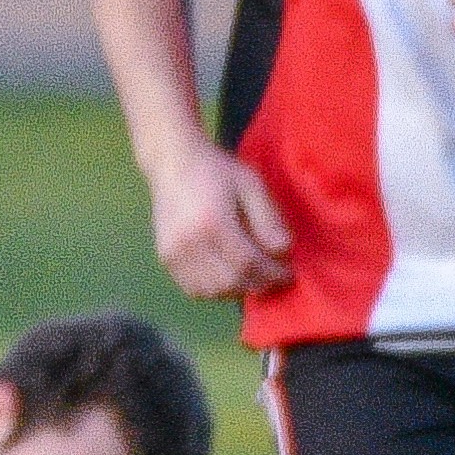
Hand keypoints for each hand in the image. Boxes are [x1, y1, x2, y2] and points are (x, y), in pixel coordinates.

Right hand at [145, 138, 291, 302]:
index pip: (249, 264)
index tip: (289, 273)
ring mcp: (173, 254)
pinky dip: (215, 290)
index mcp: (212, 223)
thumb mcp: (251, 185)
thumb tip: (283, 252)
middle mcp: (189, 244)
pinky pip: (194, 290)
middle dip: (258, 284)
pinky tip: (228, 276)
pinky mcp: (166, 259)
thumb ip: (269, 220)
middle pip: (231, 283)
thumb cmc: (216, 170)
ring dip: (237, 290)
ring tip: (253, 277)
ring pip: (212, 291)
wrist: (172, 163)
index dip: (273, 273)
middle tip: (274, 277)